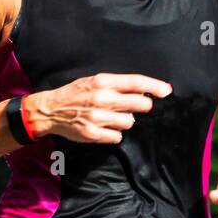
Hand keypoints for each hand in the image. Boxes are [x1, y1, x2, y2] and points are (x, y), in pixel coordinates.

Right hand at [25, 73, 171, 143]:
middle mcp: (102, 98)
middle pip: (139, 103)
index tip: (167, 91)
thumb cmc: (76, 94)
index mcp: (103, 81)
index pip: (136, 82)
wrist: (51, 109)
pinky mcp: (94, 133)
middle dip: (143, 106)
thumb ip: (117, 85)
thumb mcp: (94, 81)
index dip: (154, 87)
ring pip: (129, 122)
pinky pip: (118, 136)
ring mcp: (98, 117)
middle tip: (137, 107)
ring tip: (111, 117)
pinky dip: (114, 134)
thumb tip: (143, 92)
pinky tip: (104, 128)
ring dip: (124, 121)